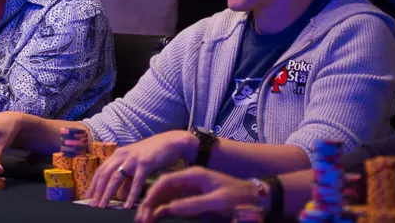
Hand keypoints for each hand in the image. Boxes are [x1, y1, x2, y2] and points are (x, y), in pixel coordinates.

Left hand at [86, 130, 197, 208]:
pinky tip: (127, 205)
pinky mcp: (145, 163)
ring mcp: (133, 159)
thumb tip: (121, 196)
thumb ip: (128, 179)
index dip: (93, 184)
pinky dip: (131, 194)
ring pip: (116, 178)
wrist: (170, 142)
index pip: (101, 170)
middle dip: (97, 191)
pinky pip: (136, 181)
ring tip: (103, 206)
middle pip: (105, 174)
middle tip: (93, 205)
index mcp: (118, 154)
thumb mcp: (136, 165)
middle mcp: (123, 155)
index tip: (88, 197)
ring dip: (108, 193)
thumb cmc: (153, 154)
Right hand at [134, 167, 258, 222]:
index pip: (166, 181)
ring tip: (143, 220)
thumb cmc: (237, 197)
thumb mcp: (217, 202)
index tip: (144, 207)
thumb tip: (170, 209)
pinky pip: (174, 204)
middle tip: (140, 218)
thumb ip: (194, 204)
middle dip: (150, 203)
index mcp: (193, 175)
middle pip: (163, 189)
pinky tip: (156, 218)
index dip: (153, 193)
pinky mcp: (193, 200)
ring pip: (166, 198)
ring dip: (154, 208)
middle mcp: (189, 181)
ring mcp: (190, 190)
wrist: (254, 198)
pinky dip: (163, 211)